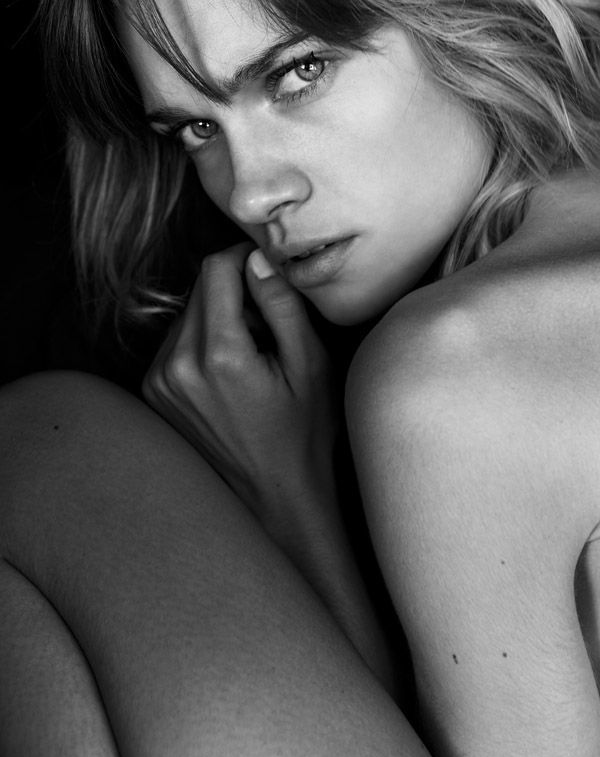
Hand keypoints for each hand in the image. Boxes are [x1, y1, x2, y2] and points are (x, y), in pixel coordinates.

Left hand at [142, 243, 339, 517]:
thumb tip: (258, 259)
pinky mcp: (154, 393)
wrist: (276, 497)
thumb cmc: (303, 433)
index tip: (268, 272)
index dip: (244, 259)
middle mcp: (177, 365)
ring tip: (252, 354)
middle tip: (268, 325)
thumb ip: (282, 306)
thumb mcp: (309, 366)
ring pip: (188, 314)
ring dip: (218, 317)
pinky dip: (202, 342)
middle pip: (199, 290)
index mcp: (219, 355)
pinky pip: (176, 342)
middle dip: (234, 292)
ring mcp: (160, 381)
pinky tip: (230, 373)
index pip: (215, 270)